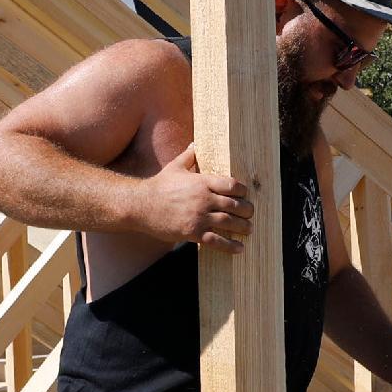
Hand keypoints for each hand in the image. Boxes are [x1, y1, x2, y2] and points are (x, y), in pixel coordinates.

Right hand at [138, 148, 252, 251]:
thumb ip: (188, 156)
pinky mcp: (192, 232)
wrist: (141, 205)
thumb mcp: (174, 167)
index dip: (242, 191)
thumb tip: (194, 144)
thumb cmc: (159, 186)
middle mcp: (203, 199)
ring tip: (249, 229)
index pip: (231, 185)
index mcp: (202, 182)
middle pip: (234, 205)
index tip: (245, 195)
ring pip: (229, 222)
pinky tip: (239, 248)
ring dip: (243, 227)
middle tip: (251, 213)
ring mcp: (199, 216)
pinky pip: (217, 240)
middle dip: (247, 210)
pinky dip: (230, 245)